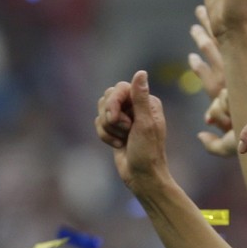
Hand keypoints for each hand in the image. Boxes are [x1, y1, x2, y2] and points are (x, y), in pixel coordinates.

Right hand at [97, 71, 169, 188]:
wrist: (141, 175)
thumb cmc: (148, 151)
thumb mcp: (145, 124)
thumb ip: (140, 98)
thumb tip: (141, 72)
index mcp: (148, 102)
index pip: (120, 88)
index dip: (113, 102)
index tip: (116, 118)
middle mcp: (136, 107)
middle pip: (108, 97)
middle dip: (111, 116)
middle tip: (124, 131)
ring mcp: (125, 118)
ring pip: (101, 111)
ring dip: (108, 128)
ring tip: (123, 139)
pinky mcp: (115, 128)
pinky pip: (98, 123)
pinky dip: (105, 136)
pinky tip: (118, 145)